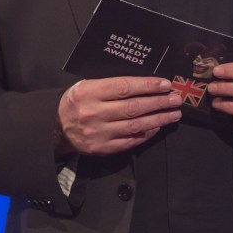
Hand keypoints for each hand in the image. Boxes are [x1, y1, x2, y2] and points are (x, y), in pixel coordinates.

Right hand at [56, 76, 181, 156]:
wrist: (57, 127)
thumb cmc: (77, 101)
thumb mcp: (87, 85)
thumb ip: (111, 84)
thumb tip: (145, 84)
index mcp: (88, 92)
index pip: (124, 87)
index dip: (147, 86)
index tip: (165, 84)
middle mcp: (93, 113)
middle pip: (133, 107)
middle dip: (159, 102)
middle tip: (176, 99)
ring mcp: (98, 133)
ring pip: (135, 125)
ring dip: (158, 119)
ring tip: (173, 113)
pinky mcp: (102, 148)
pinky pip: (130, 141)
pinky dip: (146, 133)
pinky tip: (158, 126)